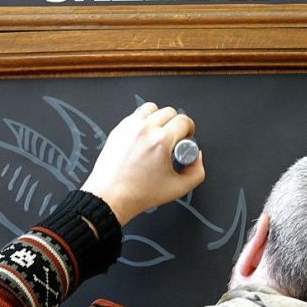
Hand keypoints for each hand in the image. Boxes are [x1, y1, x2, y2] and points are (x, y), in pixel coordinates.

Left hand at [81, 102, 204, 225]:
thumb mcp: (178, 188)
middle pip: (170, 112)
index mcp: (160, 141)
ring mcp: (129, 128)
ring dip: (159, 119)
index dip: (190, 129)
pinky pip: (136, 116)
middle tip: (174, 140)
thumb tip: (197, 156)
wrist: (110, 197)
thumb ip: (197, 171)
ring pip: (151, 109)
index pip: (183, 120)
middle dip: (176, 124)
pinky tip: (144, 138)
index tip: (186, 138)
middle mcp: (144, 130)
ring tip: (159, 135)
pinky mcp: (118, 129)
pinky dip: (143, 122)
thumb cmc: (138, 194)